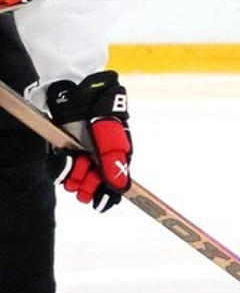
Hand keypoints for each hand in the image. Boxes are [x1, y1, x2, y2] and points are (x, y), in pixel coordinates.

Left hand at [46, 71, 132, 211]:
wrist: (75, 89)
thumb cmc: (99, 105)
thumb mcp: (110, 131)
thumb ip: (115, 158)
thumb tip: (122, 187)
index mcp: (118, 151)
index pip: (117, 180)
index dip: (109, 193)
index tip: (100, 203)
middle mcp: (102, 155)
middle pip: (98, 183)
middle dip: (90, 185)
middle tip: (84, 183)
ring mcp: (84, 153)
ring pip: (81, 179)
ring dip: (77, 180)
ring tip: (75, 172)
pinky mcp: (67, 150)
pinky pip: (65, 170)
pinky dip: (64, 172)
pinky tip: (66, 168)